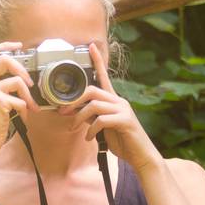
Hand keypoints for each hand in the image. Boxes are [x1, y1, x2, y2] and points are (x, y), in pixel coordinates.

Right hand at [0, 40, 40, 150]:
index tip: (18, 45)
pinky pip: (20, 101)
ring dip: (28, 95)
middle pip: (4, 59)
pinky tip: (23, 118)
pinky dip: (25, 111)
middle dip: (22, 68)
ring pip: (17, 81)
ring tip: (31, 106)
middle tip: (29, 81)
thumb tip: (19, 74)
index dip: (5, 45)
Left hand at [64, 42, 160, 170]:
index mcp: (114, 101)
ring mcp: (123, 110)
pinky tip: (89, 138)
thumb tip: (77, 112)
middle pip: (92, 90)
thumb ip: (92, 117)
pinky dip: (91, 130)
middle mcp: (119, 101)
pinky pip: (101, 120)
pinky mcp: (125, 121)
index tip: (91, 47)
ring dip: (79, 118)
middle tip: (63, 113)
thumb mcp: (103, 128)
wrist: (140, 156)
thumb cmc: (122, 142)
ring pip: (94, 105)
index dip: (98, 61)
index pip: (104, 77)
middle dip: (74, 101)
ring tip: (74, 129)